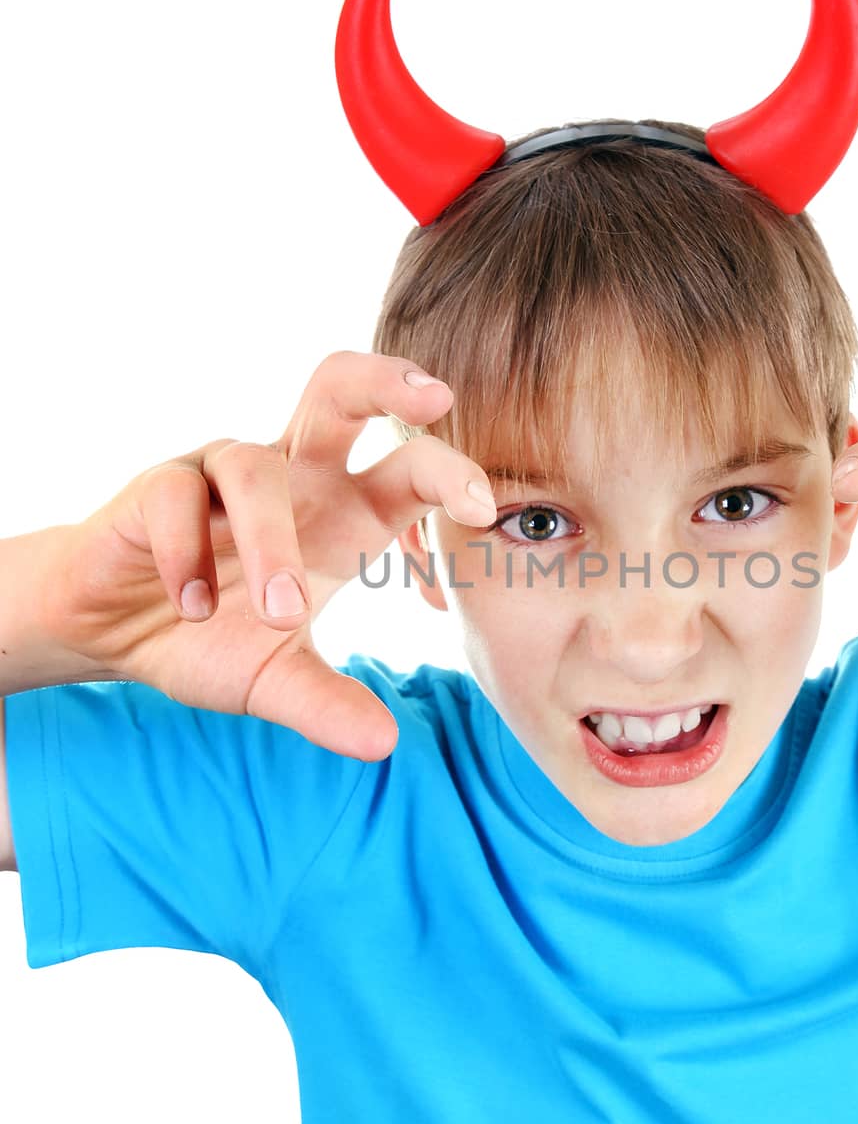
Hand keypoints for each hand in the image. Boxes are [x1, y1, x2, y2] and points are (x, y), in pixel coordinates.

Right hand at [35, 352, 497, 758]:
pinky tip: (190, 608)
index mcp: (344, 512)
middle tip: (438, 397)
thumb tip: (386, 744)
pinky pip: (178, 497)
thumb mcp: (273, 682)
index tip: (481, 509)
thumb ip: (326, 705)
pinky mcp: (158, 485)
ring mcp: (221, 472)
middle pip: (341, 389)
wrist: (110, 633)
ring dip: (273, 544)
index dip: (451, 478)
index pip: (408, 471)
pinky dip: (190, 556)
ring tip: (279, 616)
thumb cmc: (209, 636)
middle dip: (388, 380)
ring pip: (256, 469)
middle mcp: (292, 476)